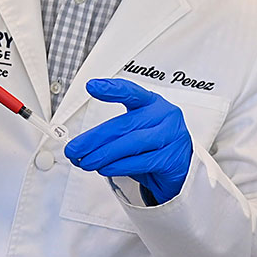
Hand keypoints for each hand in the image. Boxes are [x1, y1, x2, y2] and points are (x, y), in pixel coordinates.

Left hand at [64, 78, 194, 204]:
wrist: (182, 169)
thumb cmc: (155, 146)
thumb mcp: (138, 130)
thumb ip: (115, 131)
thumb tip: (83, 143)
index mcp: (153, 103)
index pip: (131, 92)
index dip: (111, 89)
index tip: (92, 87)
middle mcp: (164, 116)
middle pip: (124, 124)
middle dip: (94, 138)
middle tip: (75, 148)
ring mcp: (171, 137)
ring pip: (131, 144)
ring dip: (103, 155)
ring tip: (86, 161)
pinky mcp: (171, 159)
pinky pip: (140, 162)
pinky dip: (118, 166)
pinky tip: (105, 168)